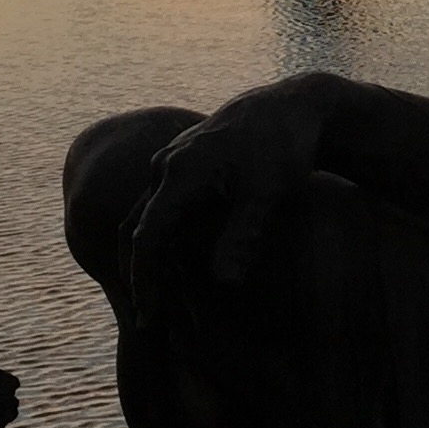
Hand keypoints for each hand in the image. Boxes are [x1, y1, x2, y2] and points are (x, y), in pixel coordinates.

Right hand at [127, 79, 340, 315]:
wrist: (292, 106)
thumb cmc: (284, 147)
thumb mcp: (270, 191)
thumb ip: (244, 234)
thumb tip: (223, 282)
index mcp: (181, 172)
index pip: (148, 236)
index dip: (147, 280)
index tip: (152, 317)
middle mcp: (166, 165)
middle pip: (136, 228)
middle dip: (141, 276)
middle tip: (150, 322)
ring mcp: (171, 161)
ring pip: (145, 217)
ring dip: (151, 260)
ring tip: (163, 302)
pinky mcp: (182, 163)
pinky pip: (160, 206)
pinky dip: (163, 240)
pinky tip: (179, 268)